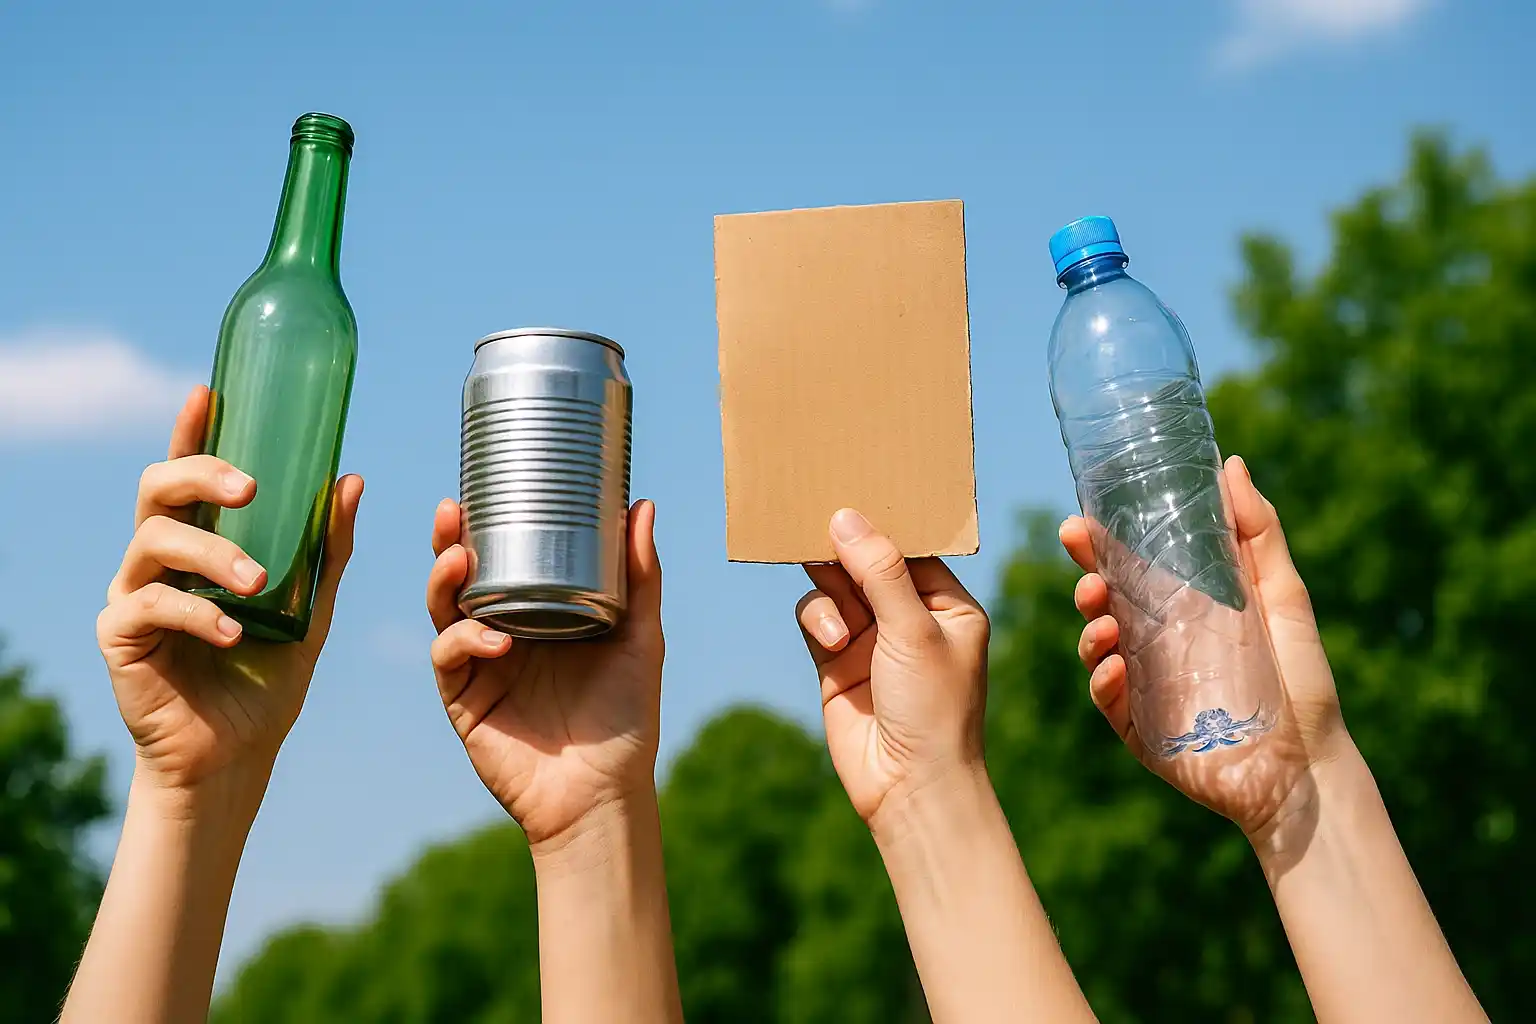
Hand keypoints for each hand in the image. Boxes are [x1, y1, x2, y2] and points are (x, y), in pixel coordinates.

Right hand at [96, 386, 362, 802]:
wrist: (237, 755)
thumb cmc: (268, 677)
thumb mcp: (311, 607)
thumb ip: (328, 547)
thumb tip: (351, 479)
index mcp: (201, 542)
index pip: (189, 472)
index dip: (192, 429)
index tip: (209, 391)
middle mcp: (158, 559)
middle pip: (157, 489)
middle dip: (202, 476)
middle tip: (251, 488)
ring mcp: (133, 595)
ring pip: (156, 543)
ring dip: (212, 556)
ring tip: (258, 585)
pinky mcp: (119, 637)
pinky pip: (149, 606)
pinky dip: (197, 614)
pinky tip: (232, 634)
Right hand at [425, 498, 664, 846]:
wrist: (605, 793)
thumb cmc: (626, 719)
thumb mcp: (641, 638)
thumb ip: (641, 577)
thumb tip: (641, 504)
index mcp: (540, 615)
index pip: (503, 561)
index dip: (485, 526)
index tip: (483, 488)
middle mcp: (504, 635)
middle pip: (461, 579)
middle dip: (448, 543)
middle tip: (451, 513)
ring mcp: (481, 667)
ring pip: (443, 612)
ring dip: (444, 583)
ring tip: (459, 563)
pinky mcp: (466, 702)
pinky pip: (450, 659)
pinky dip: (464, 640)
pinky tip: (495, 639)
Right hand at [795, 509, 990, 828]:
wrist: (909, 787)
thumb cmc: (933, 709)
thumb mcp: (913, 630)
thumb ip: (880, 572)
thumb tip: (845, 517)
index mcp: (947, 604)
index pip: (910, 547)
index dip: (882, 522)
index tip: (851, 489)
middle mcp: (910, 617)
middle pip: (867, 561)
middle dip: (845, 545)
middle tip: (814, 514)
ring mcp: (871, 639)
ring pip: (836, 585)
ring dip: (830, 584)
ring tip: (824, 579)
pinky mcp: (836, 661)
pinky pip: (817, 616)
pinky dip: (818, 618)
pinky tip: (832, 639)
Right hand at [1062, 454, 1351, 839]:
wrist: (1309, 769)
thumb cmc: (1302, 683)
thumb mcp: (1284, 597)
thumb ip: (1259, 534)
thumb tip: (1231, 463)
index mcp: (1183, 608)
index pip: (1131, 567)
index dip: (1101, 544)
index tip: (1083, 521)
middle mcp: (1155, 643)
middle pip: (1104, 602)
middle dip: (1085, 577)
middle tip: (1083, 560)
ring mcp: (1143, 687)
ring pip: (1097, 646)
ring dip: (1090, 625)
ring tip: (1102, 615)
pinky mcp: (1138, 730)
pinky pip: (1107, 699)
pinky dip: (1104, 677)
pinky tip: (1118, 664)